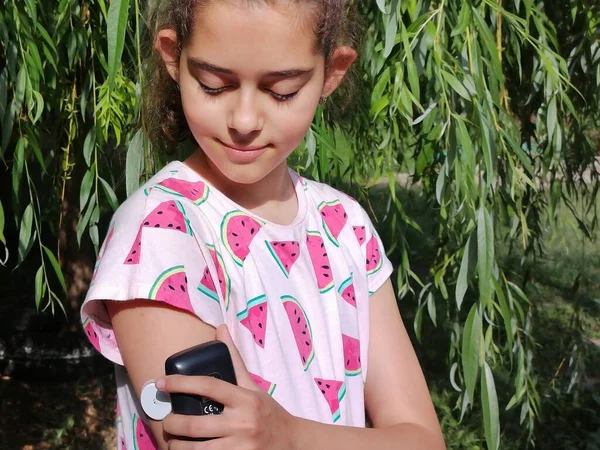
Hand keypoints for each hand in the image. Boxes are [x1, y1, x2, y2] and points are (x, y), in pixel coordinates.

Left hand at [155, 324, 297, 449]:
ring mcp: (240, 446)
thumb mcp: (252, 386)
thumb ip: (234, 360)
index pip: (208, 386)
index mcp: (244, 399)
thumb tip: (220, 328)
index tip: (160, 382)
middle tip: (167, 421)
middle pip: (195, 424)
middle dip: (173, 424)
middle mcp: (242, 422)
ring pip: (197, 449)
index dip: (180, 383)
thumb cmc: (267, 411)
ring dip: (177, 447)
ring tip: (172, 442)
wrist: (291, 442)